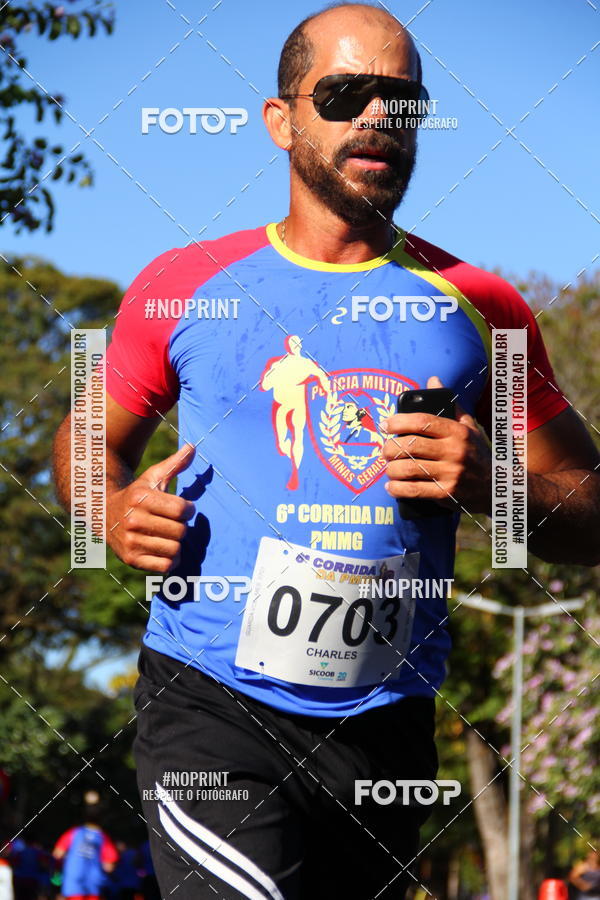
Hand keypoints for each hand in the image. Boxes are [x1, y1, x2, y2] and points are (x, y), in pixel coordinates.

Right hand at [107, 443, 195, 571]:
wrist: (105, 514)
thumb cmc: (137, 494)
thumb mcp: (153, 477)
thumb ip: (174, 464)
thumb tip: (193, 447)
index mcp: (140, 498)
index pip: (182, 510)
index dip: (189, 509)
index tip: (184, 508)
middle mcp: (133, 520)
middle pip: (180, 531)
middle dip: (182, 527)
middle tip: (171, 522)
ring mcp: (130, 541)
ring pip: (174, 549)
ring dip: (176, 544)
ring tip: (166, 535)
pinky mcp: (130, 559)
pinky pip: (166, 566)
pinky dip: (170, 559)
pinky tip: (163, 548)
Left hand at [382, 376, 491, 514]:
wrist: (496, 486)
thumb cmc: (477, 452)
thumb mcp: (469, 426)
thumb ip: (449, 405)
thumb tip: (432, 380)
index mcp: (457, 432)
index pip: (422, 421)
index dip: (399, 422)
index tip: (385, 425)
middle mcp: (454, 451)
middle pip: (411, 446)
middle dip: (390, 448)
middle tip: (385, 450)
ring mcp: (450, 474)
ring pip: (409, 469)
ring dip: (392, 469)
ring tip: (389, 468)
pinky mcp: (446, 494)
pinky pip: (414, 491)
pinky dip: (397, 489)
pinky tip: (391, 486)